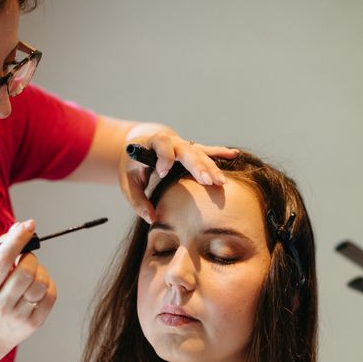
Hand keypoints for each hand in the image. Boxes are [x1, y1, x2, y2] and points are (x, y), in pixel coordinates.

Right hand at [0, 220, 56, 355]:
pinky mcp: (34, 323)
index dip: (17, 240)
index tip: (29, 225)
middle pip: (26, 272)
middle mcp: (0, 304)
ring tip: (32, 274)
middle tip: (27, 258)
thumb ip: (3, 252)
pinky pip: (51, 295)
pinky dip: (49, 284)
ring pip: (41, 283)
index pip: (2, 260)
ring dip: (41, 272)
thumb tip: (21, 226)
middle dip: (31, 259)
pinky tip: (40, 286)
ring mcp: (18, 316)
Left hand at [120, 132, 237, 222]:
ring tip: (222, 182)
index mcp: (152, 145)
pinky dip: (221, 153)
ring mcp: (184, 145)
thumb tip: (152, 219)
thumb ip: (137, 201)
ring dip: (212, 168)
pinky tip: (234, 154)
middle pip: (187, 151)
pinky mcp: (192, 149)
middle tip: (207, 182)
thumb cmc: (133, 167)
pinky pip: (208, 150)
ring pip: (201, 154)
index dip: (163, 158)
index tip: (163, 173)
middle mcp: (172, 142)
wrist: (140, 145)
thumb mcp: (127, 183)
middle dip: (198, 167)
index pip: (161, 146)